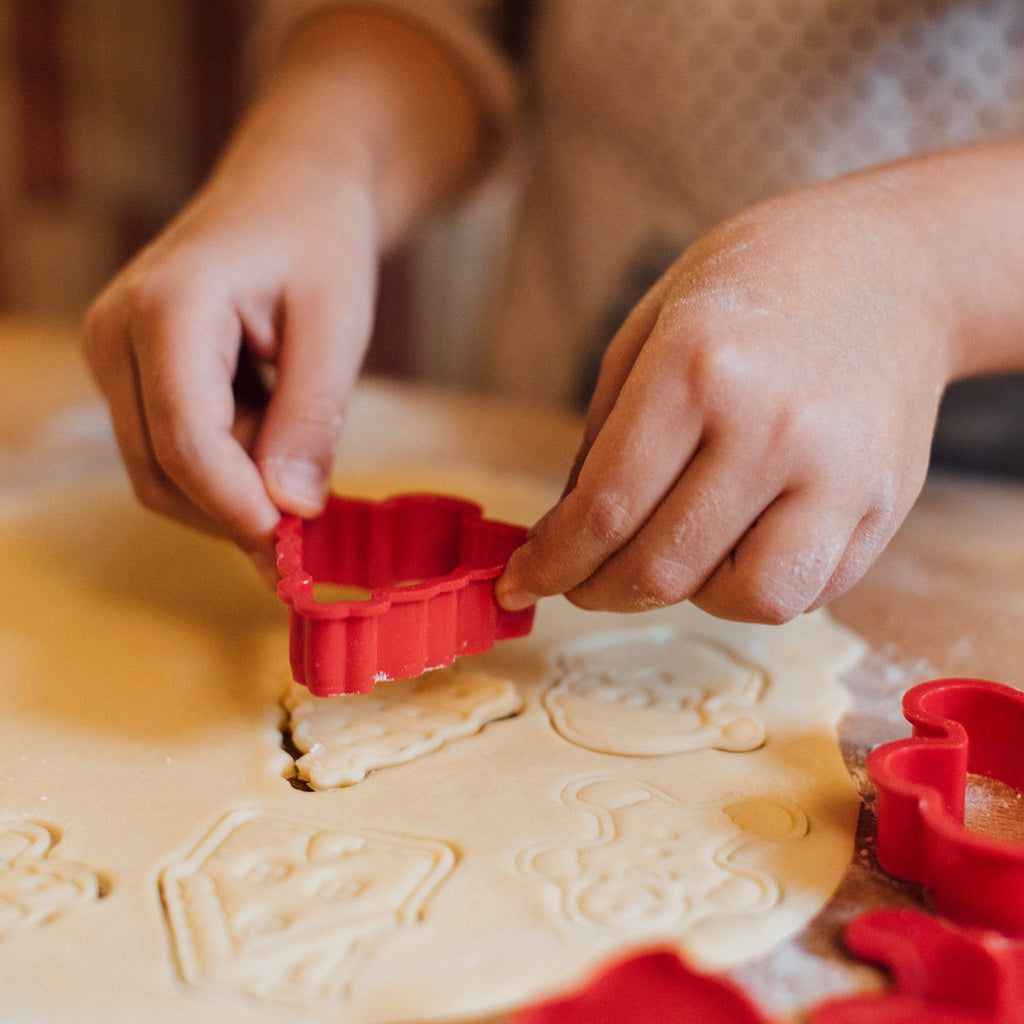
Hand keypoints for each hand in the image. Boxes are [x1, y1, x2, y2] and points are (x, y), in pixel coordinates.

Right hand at [83, 152, 379, 579]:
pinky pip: (170, 453)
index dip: (241, 508)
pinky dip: (228, 469)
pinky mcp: (129, 376)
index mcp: (166, 308)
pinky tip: (273, 430)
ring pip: (162, 474)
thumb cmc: (319, 242)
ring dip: (236, 490)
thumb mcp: (337, 326)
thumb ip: (312, 419)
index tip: (297, 552)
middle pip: (163, 472)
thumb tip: (291, 513)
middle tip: (316, 518)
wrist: (290, 192)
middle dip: (240, 510)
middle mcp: (115, 335)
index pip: (186, 443)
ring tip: (297, 440)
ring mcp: (113, 357)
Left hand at [497, 181, 952, 621]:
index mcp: (696, 368)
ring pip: (744, 599)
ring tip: (674, 551)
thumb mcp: (651, 328)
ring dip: (688, 595)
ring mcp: (839, 472)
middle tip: (579, 582)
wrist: (898, 267)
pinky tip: (738, 543)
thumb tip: (567, 533)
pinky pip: (807, 591)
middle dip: (600, 589)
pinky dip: (756, 587)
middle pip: (663, 564)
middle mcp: (771, 425)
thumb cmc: (757, 286)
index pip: (606, 507)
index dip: (552, 562)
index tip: (521, 583)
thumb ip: (603, 436)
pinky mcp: (884, 504)